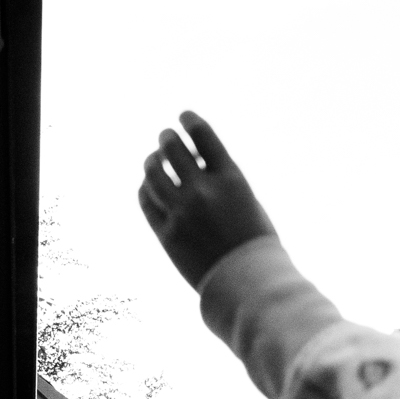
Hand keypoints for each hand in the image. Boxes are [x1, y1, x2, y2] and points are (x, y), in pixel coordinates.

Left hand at [138, 111, 275, 287]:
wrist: (248, 283)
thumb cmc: (254, 243)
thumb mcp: (248, 201)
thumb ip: (222, 180)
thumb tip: (198, 163)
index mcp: (231, 178)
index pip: (202, 134)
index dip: (189, 120)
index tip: (183, 115)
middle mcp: (203, 190)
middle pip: (172, 148)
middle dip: (167, 138)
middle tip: (165, 137)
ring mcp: (182, 212)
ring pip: (153, 172)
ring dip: (151, 161)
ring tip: (154, 160)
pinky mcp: (166, 233)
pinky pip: (146, 200)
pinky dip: (145, 188)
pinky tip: (148, 186)